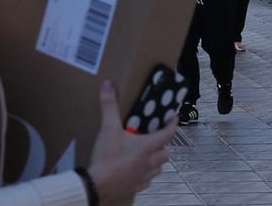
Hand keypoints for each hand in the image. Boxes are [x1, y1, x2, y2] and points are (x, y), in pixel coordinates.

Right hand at [89, 80, 176, 201]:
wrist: (97, 184)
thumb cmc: (107, 157)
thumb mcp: (108, 128)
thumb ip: (109, 105)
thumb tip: (108, 85)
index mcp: (147, 146)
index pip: (168, 134)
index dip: (172, 124)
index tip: (174, 118)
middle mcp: (149, 162)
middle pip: (165, 153)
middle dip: (163, 145)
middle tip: (155, 138)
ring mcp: (143, 176)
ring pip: (158, 168)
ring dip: (156, 161)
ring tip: (147, 154)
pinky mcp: (135, 187)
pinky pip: (147, 181)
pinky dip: (145, 175)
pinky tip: (137, 171)